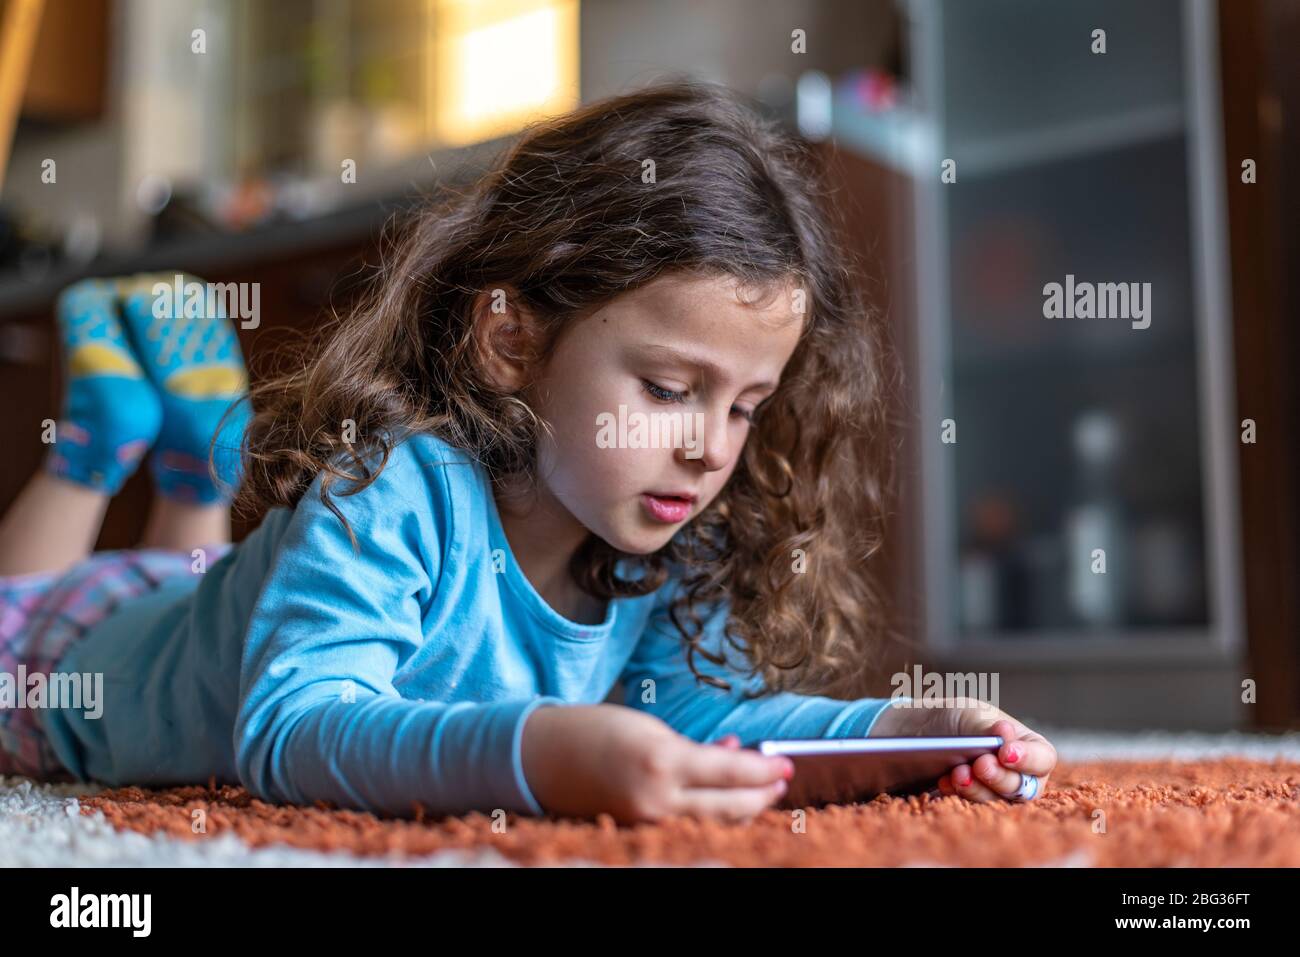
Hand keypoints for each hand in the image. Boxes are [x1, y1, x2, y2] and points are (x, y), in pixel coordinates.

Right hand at [520, 703, 793, 823]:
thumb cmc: (596, 730)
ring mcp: (647, 822)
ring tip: (761, 790)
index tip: (787, 762)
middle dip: (762, 795)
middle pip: (730, 808)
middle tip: (783, 779)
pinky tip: (721, 797)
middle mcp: (657, 799)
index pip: (731, 773)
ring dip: (742, 807)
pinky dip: (708, 812)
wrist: (541, 757)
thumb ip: (694, 748)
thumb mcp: (651, 729)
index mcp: (662, 762)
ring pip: (713, 823)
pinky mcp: (638, 832)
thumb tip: (736, 755)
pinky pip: (686, 826)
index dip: (765, 770)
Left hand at [927, 697, 1056, 802]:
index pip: (1043, 758)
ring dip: (977, 788)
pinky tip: (944, 782)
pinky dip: (958, 793)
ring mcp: (997, 793)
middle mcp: (1021, 775)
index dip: (1028, 758)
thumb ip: (989, 728)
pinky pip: (971, 806)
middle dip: (999, 776)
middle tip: (980, 764)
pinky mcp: (974, 803)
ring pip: (996, 801)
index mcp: (1030, 747)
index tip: (1005, 753)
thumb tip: (1004, 733)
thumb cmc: (960, 721)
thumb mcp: (973, 716)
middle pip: (1022, 787)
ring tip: (958, 773)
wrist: (927, 736)